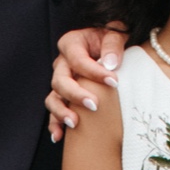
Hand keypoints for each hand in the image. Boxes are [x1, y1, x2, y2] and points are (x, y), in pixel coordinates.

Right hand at [47, 20, 127, 139]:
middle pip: (60, 80)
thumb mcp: (116, 33)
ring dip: (61, 111)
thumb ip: (113, 44)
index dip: (94, 72)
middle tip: (94, 105)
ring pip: (53, 97)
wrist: (110, 45)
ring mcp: (61, 80)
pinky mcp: (64, 95)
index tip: (114, 82)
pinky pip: (55, 109)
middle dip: (76, 94)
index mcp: (72, 43)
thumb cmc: (112, 38)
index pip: (78, 59)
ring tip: (74, 123)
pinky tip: (59, 136)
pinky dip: (55, 123)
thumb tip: (110, 63)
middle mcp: (62, 62)